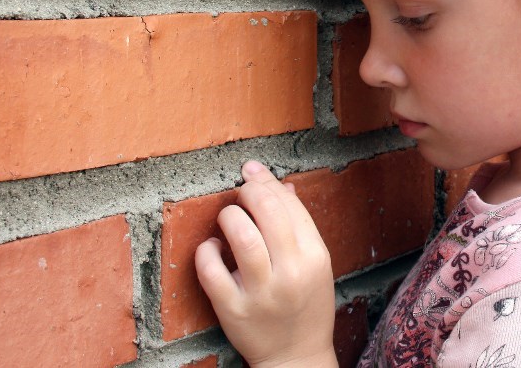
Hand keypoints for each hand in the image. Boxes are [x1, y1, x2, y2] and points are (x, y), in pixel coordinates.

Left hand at [195, 161, 337, 367]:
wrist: (296, 356)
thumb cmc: (305, 304)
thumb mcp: (314, 264)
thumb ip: (299, 225)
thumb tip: (281, 186)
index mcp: (314, 257)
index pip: (290, 205)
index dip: (266, 181)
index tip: (251, 172)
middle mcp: (290, 273)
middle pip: (267, 211)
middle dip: (248, 192)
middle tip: (240, 193)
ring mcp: (261, 293)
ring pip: (240, 236)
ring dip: (228, 216)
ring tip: (227, 218)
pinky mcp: (233, 310)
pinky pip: (211, 270)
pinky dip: (206, 251)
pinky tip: (211, 247)